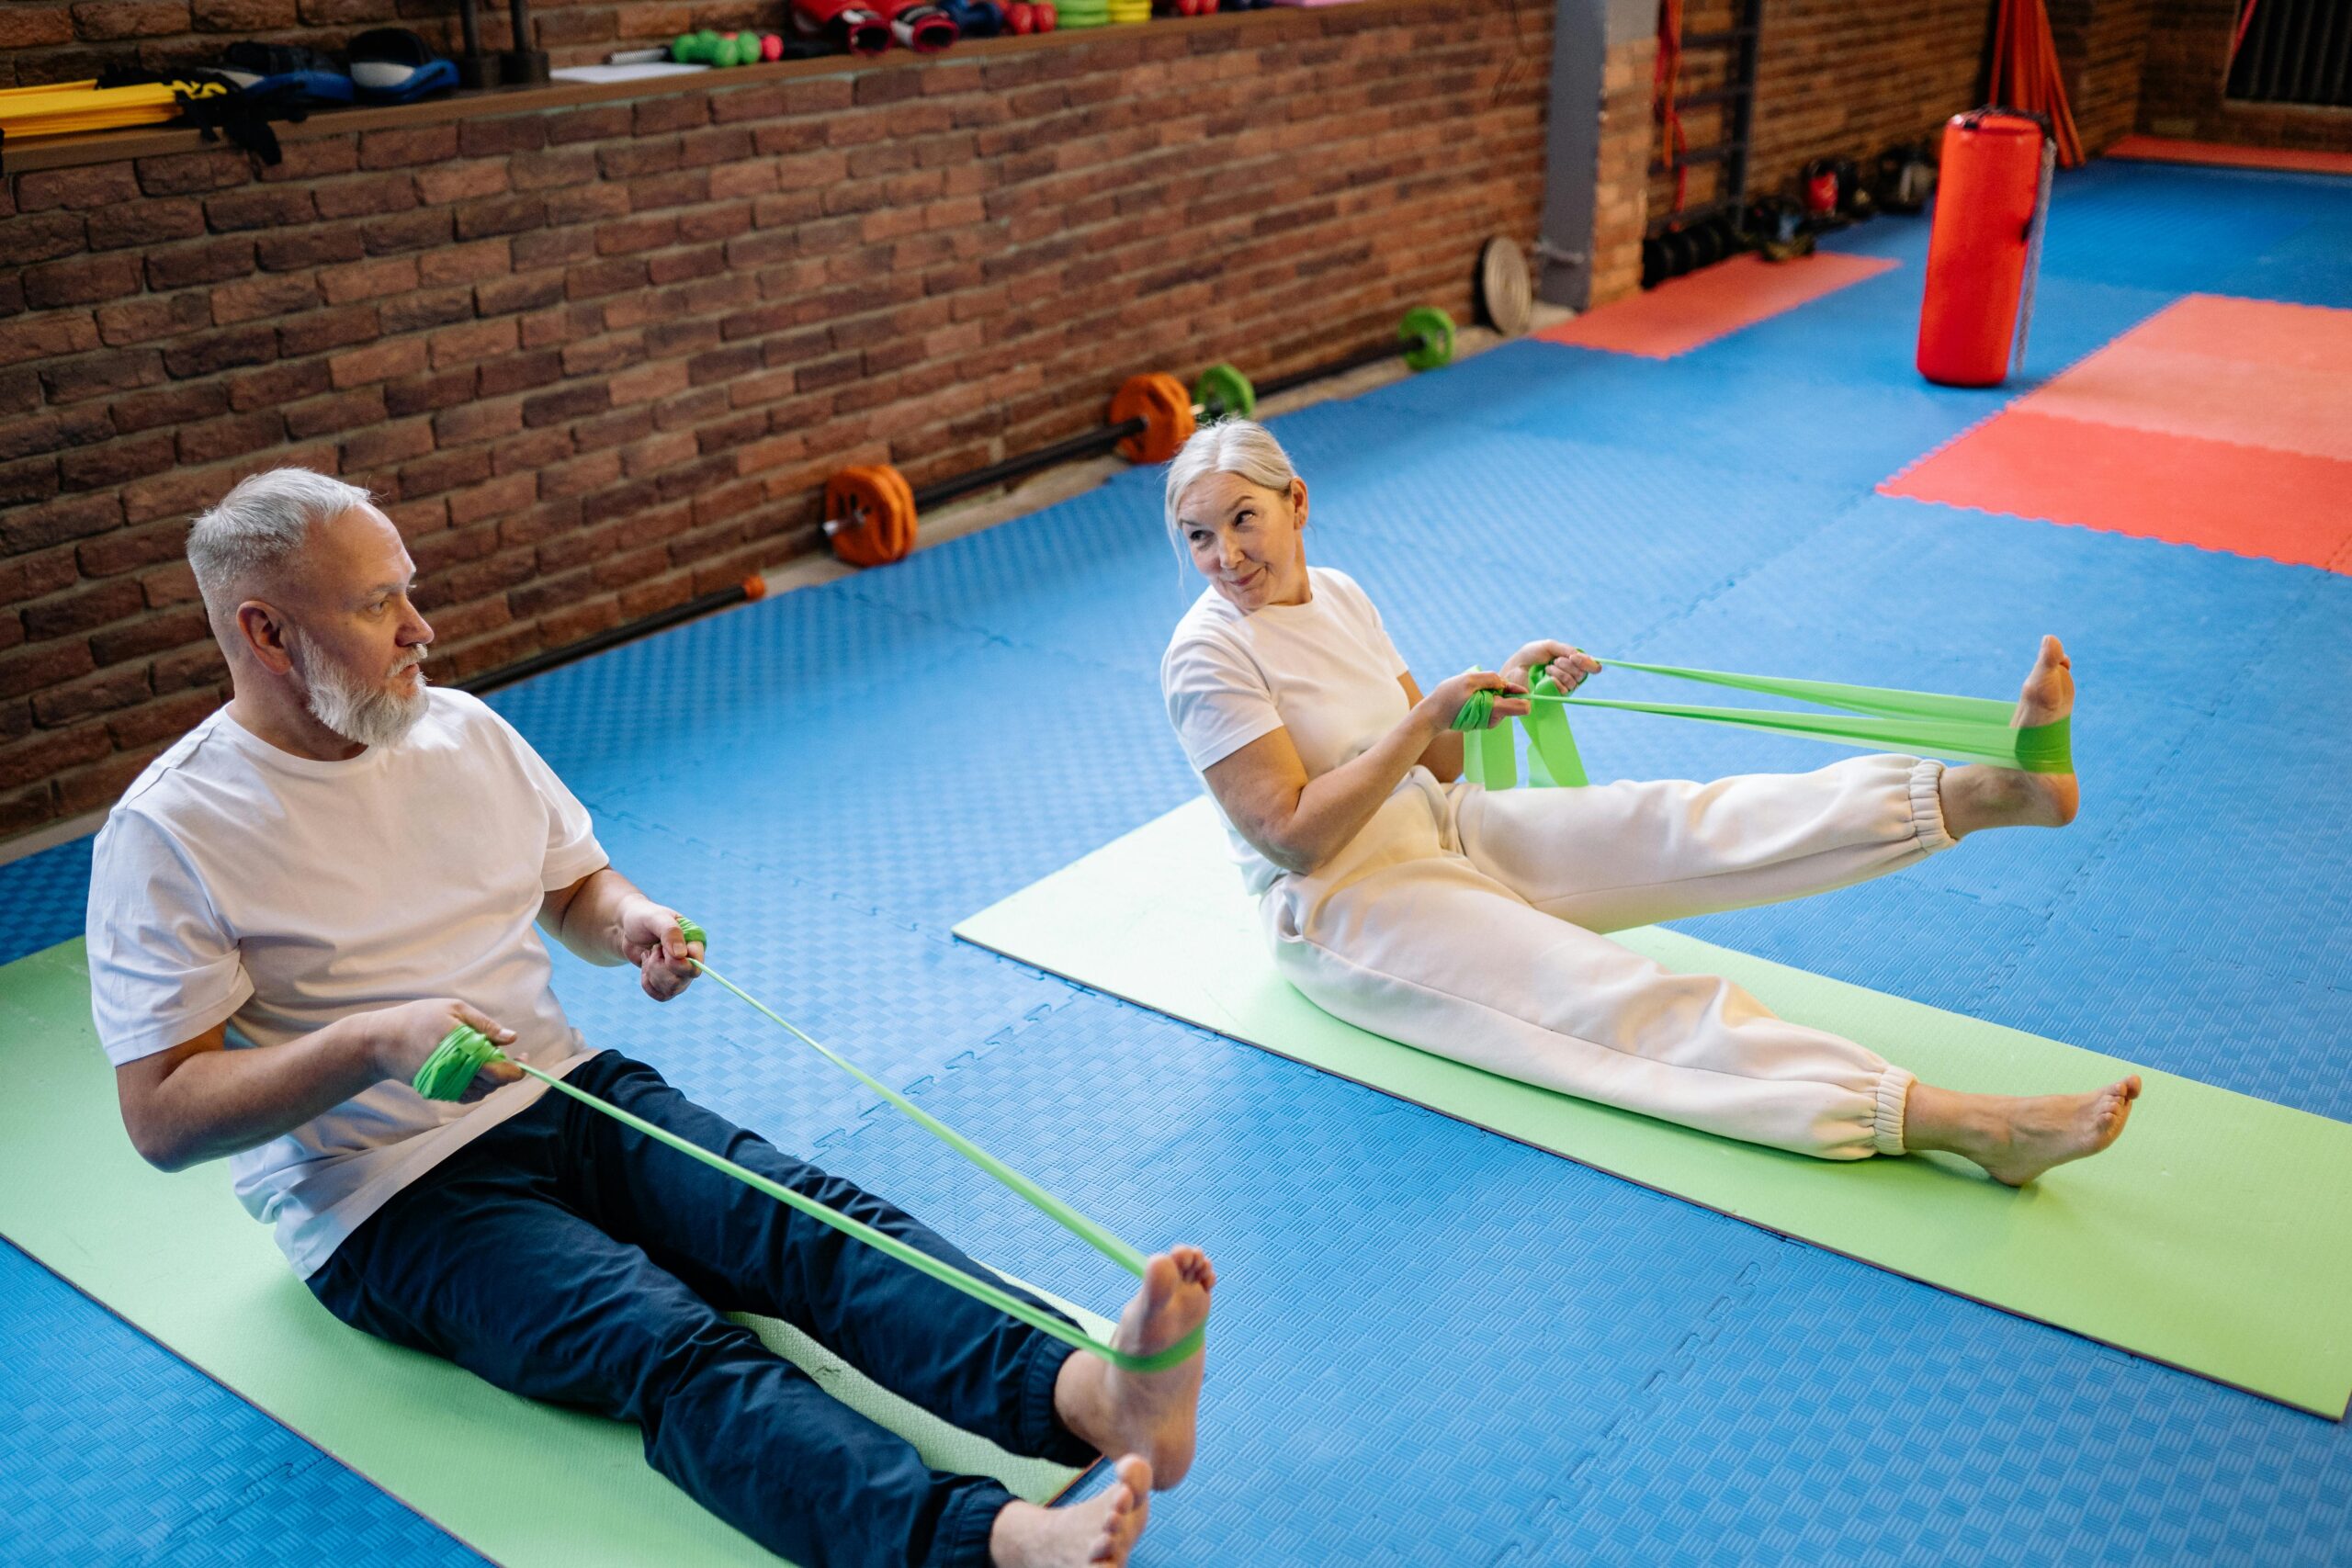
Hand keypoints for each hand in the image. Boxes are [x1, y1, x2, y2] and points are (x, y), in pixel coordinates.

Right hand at [369, 999, 521, 1101]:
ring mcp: (446, 1087)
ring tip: (484, 1058)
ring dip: (491, 1078)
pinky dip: (475, 1085)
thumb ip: (485, 1025)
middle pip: (494, 1084)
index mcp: (464, 1052)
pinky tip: (471, 1069)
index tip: (524, 1058)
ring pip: (482, 1092)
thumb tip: (512, 1039)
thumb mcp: (454, 1010)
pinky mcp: (437, 1092)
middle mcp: (456, 1075)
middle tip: (504, 1053)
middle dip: (506, 1071)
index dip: (518, 1068)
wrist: (380, 1042)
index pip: (500, 1072)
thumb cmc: (418, 1019)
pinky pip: (465, 1095)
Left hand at [619, 899, 701, 1001]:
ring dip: (653, 973)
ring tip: (649, 955)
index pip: (696, 965)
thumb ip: (670, 932)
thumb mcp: (655, 918)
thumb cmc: (644, 917)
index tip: (661, 948)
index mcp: (694, 942)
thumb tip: (680, 955)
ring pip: (671, 990)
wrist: (627, 927)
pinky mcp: (666, 982)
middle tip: (653, 949)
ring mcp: (679, 973)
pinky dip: (648, 984)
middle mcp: (690, 960)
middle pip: (682, 981)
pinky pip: (661, 996)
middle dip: (659, 967)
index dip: (678, 963)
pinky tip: (645, 966)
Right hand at [1423, 668, 1529, 730]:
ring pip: (1501, 701)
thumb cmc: (1447, 697)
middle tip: (1479, 687)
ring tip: (1471, 693)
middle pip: (1511, 701)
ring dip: (1491, 693)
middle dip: (1501, 690)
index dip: (1521, 692)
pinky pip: (1492, 705)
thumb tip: (1505, 682)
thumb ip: (1490, 679)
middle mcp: (1495, 718)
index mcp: (1495, 709)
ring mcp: (1489, 720)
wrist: (1432, 716)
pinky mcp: (1484, 720)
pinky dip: (1485, 698)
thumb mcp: (1468, 680)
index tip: (1509, 684)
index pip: (1523, 707)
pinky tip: (1469, 698)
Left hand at [1503, 641, 1599, 694]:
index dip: (1589, 664)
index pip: (1592, 666)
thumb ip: (1566, 649)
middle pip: (1583, 674)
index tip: (1575, 658)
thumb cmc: (1531, 655)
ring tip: (1547, 668)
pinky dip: (1556, 681)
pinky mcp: (1556, 695)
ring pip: (1574, 682)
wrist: (1515, 667)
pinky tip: (1546, 677)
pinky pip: (1565, 690)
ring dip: (1560, 672)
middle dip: (1569, 665)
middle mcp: (1571, 674)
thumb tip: (1579, 657)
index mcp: (1572, 662)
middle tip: (1555, 660)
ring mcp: (1564, 686)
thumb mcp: (1550, 646)